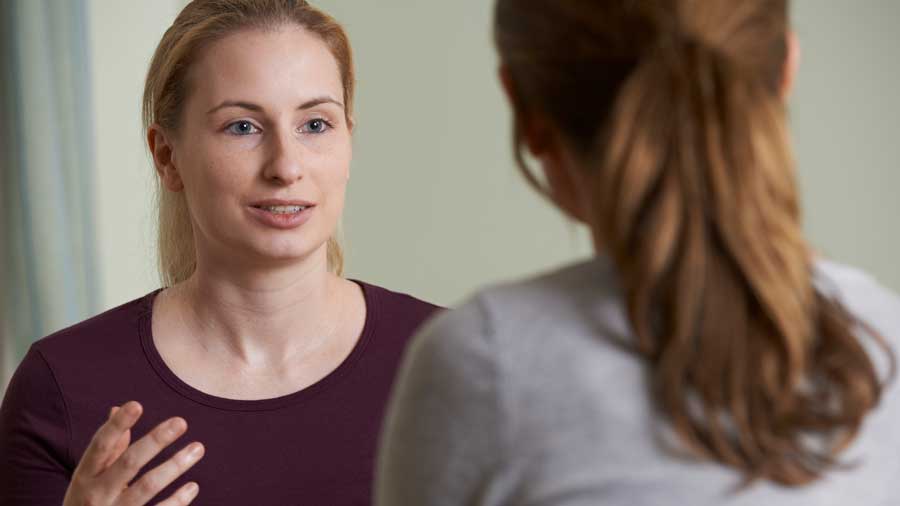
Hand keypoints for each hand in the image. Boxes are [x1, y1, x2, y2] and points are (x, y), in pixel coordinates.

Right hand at [63, 401, 204, 505]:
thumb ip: (108, 449)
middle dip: (155, 441)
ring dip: (175, 465)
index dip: (117, 425)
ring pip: (147, 486)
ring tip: (198, 448)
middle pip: (129, 463)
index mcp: (85, 477)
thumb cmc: (86, 505)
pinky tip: (193, 487)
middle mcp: (96, 495)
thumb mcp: (88, 479)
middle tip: (181, 422)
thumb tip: (118, 409)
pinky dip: (177, 501)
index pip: (100, 446)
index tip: (136, 404)